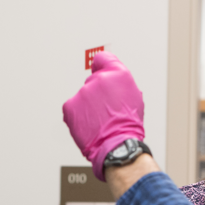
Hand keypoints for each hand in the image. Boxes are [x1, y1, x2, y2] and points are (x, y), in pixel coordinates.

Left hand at [62, 52, 144, 179]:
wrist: (117, 145)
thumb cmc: (128, 125)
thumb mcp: (134, 97)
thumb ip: (120, 83)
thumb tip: (112, 80)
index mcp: (118, 74)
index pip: (102, 59)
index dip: (101, 66)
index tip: (99, 70)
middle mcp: (100, 79)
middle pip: (93, 81)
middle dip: (97, 94)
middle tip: (106, 110)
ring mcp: (84, 92)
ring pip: (83, 96)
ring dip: (88, 106)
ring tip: (99, 121)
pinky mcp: (70, 105)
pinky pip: (72, 108)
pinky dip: (78, 116)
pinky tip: (89, 125)